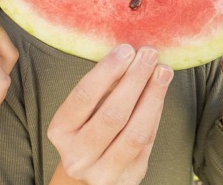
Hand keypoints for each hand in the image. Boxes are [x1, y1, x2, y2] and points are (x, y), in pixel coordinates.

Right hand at [48, 45, 173, 184]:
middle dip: (134, 80)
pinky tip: (160, 93)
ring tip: (163, 71)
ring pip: (134, 133)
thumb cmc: (86, 128)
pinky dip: (155, 115)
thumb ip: (102, 87)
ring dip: (152, 98)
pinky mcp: (127, 181)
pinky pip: (146, 144)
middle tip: (150, 54)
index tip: (126, 50)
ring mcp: (102, 173)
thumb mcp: (82, 110)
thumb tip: (130, 53)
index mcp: (60, 131)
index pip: (84, 96)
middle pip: (112, 115)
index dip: (107, 71)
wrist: (88, 172)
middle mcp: (77, 156)